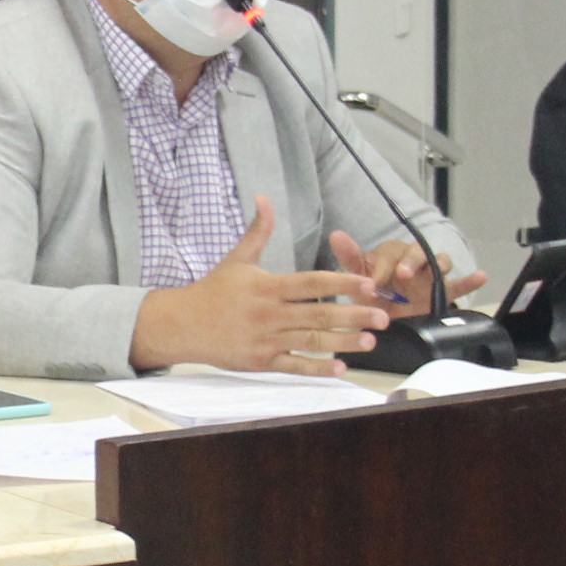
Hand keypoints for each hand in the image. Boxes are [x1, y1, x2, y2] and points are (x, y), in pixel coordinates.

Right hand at [131, 197, 391, 376]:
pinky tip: (340, 368)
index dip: (342, 283)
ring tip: (370, 342)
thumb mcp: (237, 259)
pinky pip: (293, 366)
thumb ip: (258, 231)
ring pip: (311, 341)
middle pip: (319, 313)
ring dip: (343, 342)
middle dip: (354, 316)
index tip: (368, 284)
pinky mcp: (260, 361)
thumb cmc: (213, 291)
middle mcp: (269, 313)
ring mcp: (265, 339)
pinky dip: (316, 368)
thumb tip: (264, 197)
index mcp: (268, 286)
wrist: (182, 324)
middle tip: (383, 318)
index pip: (312, 282)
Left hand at [327, 229, 487, 318]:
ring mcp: (429, 277)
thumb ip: (350, 258)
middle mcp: (412, 262)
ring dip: (438, 264)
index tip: (374, 285)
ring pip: (440, 261)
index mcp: (391, 256)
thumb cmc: (373, 295)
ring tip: (437, 272)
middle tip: (403, 274)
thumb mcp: (359, 279)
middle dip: (412, 260)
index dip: (382, 267)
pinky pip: (459, 285)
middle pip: (418, 251)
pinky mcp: (443, 293)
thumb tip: (336, 234)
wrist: (387, 323)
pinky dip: (471, 280)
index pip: (389, 253)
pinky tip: (481, 276)